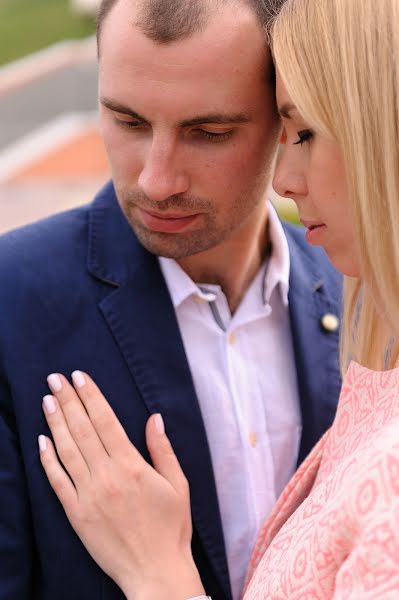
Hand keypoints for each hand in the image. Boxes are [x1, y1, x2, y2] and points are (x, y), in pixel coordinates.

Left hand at [38, 371, 204, 599]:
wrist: (155, 572)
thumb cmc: (171, 528)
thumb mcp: (178, 484)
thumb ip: (163, 449)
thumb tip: (154, 418)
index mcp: (132, 466)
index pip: (105, 421)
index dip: (91, 396)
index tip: (80, 377)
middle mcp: (106, 476)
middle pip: (82, 429)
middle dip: (68, 400)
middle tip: (55, 378)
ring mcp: (88, 495)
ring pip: (67, 450)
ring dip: (55, 422)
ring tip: (46, 399)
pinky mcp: (76, 513)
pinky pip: (57, 481)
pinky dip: (47, 459)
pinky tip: (42, 440)